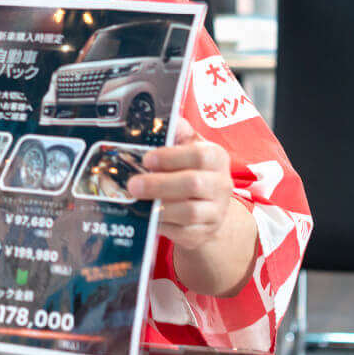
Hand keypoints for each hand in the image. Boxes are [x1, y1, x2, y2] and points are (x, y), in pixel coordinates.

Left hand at [128, 119, 234, 251]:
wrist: (209, 205)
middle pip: (193, 184)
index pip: (200, 155)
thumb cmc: (191, 168)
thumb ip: (175, 132)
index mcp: (216, 158)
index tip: (147, 159)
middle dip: (159, 184)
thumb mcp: (188, 146)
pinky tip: (146, 217)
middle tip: (133, 184)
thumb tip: (157, 120)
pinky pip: (181, 232)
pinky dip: (161, 225)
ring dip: (159, 206)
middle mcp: (220, 185)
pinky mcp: (202, 233)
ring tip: (137, 201)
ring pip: (189, 212)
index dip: (172, 157)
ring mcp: (215, 212)